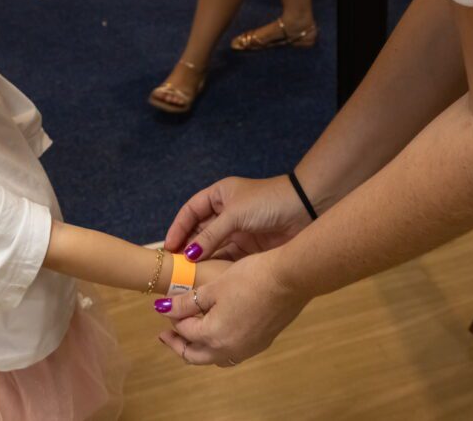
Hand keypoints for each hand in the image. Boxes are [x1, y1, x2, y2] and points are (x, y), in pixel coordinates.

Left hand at [155, 251, 307, 366]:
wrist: (290, 279)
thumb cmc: (250, 278)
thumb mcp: (213, 288)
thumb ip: (186, 302)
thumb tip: (162, 308)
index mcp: (213, 336)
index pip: (184, 331)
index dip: (172, 317)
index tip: (165, 306)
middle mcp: (230, 349)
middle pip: (195, 356)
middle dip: (178, 345)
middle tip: (165, 334)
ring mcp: (247, 349)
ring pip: (214, 358)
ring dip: (198, 349)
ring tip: (190, 334)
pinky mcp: (261, 343)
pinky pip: (232, 353)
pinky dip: (218, 346)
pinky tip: (218, 330)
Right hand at [165, 175, 311, 261]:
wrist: (305, 209)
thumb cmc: (268, 202)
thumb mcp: (234, 215)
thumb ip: (210, 235)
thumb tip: (189, 255)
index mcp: (219, 195)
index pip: (191, 211)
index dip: (178, 227)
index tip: (168, 246)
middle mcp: (226, 212)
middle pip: (199, 231)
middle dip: (187, 246)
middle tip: (173, 265)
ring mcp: (237, 230)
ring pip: (212, 246)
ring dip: (201, 259)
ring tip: (186, 275)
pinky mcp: (249, 246)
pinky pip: (227, 257)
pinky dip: (217, 266)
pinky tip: (206, 277)